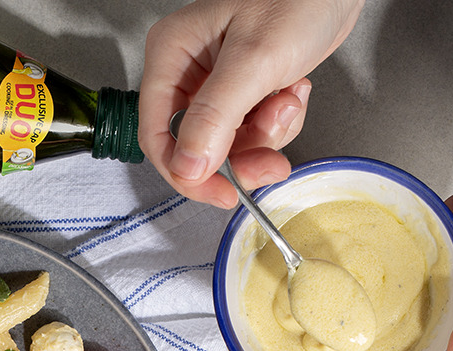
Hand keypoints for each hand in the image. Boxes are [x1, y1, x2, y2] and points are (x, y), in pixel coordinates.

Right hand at [140, 0, 363, 207]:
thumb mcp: (254, 59)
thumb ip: (216, 116)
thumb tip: (187, 167)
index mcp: (172, 56)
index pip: (158, 134)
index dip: (186, 172)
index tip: (220, 192)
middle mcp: (189, 71)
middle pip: (197, 146)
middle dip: (240, 156)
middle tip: (270, 161)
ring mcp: (218, 82)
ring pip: (229, 143)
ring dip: (267, 135)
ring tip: (289, 101)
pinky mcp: (246, 89)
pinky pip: (254, 130)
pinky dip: (279, 122)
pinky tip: (294, 91)